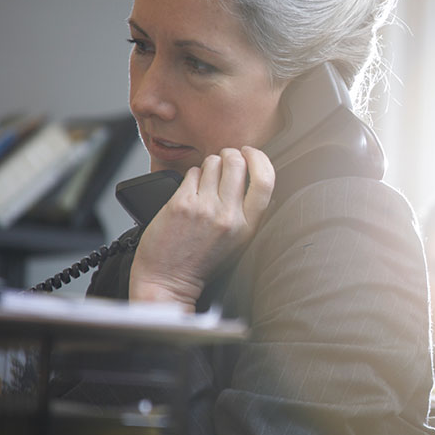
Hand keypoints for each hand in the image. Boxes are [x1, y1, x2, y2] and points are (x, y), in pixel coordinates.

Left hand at [128, 146, 274, 309]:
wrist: (167, 281)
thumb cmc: (200, 262)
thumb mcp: (237, 242)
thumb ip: (248, 213)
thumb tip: (255, 177)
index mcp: (248, 227)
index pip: (266, 180)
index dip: (259, 158)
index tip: (250, 153)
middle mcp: (229, 216)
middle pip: (237, 162)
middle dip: (229, 154)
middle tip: (223, 161)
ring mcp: (205, 209)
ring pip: (212, 162)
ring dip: (208, 166)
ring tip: (204, 182)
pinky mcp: (181, 204)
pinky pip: (192, 173)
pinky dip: (191, 178)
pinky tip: (189, 193)